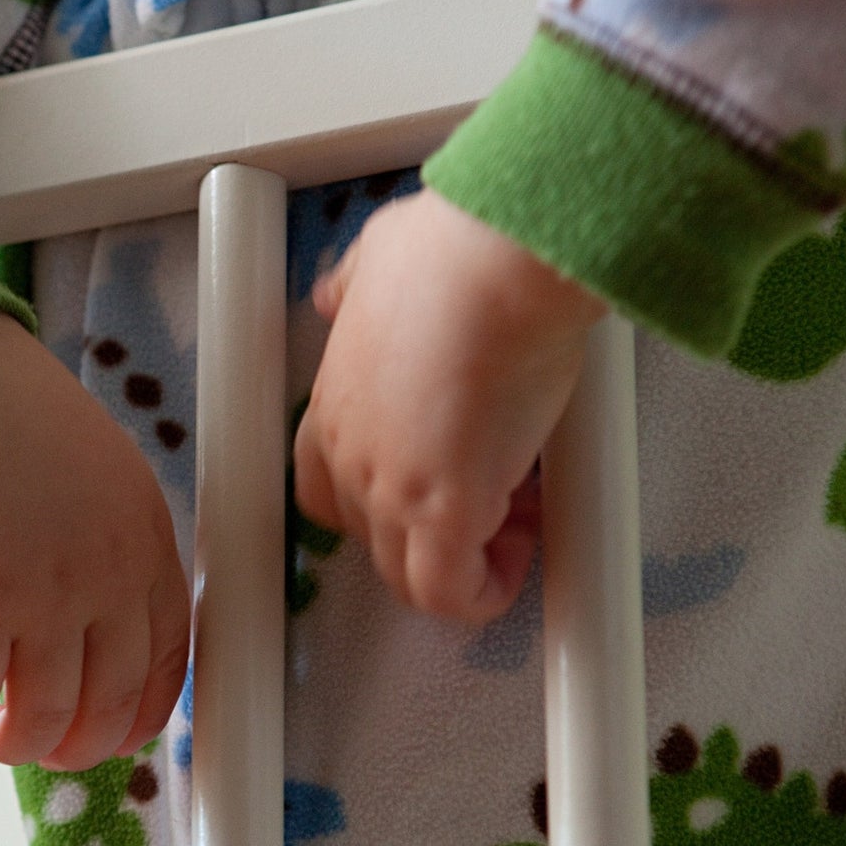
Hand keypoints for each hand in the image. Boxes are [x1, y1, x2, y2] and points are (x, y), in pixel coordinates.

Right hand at [0, 311, 190, 769]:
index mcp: (147, 548)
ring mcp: (44, 591)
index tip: (112, 737)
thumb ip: (115, 553)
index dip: (137, 719)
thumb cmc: (14, 427)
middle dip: (75, 746)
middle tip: (45, 750)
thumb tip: (97, 630)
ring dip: (15, 746)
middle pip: (107, 706)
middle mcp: (107, 578)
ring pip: (41, 715)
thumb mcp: (104, 482)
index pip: (167, 668)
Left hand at [294, 189, 605, 623]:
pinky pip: (448, 595)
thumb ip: (355, 285)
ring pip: (407, 574)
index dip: (381, 499)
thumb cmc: (454, 250)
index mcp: (335, 402)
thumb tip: (337, 292)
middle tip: (502, 493)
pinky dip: (484, 591)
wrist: (496, 258)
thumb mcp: (376, 258)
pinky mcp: (443, 510)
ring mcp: (391, 486)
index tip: (442, 477)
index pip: (325, 488)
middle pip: (371, 536)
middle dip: (438, 528)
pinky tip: (520, 551)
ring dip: (467, 561)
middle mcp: (351, 453)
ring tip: (520, 517)